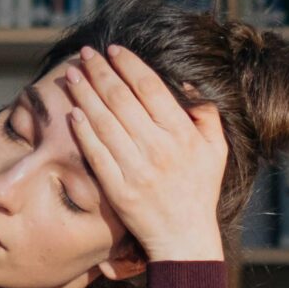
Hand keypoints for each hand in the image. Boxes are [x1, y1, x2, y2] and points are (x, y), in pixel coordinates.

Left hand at [57, 43, 228, 261]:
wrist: (184, 237)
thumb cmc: (200, 190)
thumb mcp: (215, 149)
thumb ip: (206, 114)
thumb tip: (186, 83)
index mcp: (182, 134)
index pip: (150, 88)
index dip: (129, 65)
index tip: (114, 50)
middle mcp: (159, 148)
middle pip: (122, 99)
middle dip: (101, 72)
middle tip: (86, 54)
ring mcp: (137, 169)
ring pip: (104, 122)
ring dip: (85, 94)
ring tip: (74, 75)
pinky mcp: (119, 189)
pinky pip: (96, 153)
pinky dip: (83, 131)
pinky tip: (72, 112)